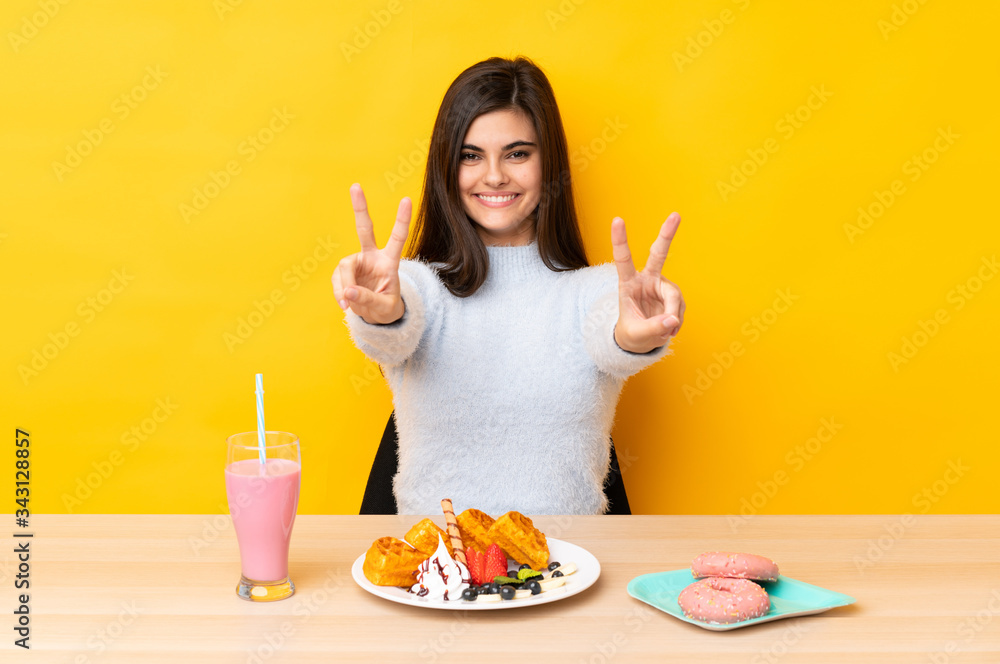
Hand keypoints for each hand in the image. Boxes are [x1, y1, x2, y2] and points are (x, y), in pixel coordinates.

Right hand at [331, 183, 411, 323]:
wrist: (376, 315)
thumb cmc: (386, 309)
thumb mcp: (384, 309)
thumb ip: (367, 300)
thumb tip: (347, 292)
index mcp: (389, 261)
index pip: (398, 238)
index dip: (402, 220)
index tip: (407, 199)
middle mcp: (372, 256)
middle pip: (365, 229)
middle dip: (360, 208)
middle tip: (356, 186)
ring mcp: (356, 262)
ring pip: (345, 267)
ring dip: (345, 286)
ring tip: (349, 304)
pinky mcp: (343, 271)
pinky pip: (337, 280)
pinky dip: (339, 294)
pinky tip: (345, 303)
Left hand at [611, 212, 684, 353]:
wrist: (641, 339)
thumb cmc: (632, 333)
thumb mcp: (636, 335)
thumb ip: (652, 328)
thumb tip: (672, 320)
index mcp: (628, 284)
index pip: (623, 260)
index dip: (620, 240)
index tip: (617, 220)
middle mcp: (646, 280)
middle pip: (658, 254)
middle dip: (667, 234)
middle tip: (676, 215)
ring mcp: (662, 286)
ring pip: (675, 296)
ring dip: (673, 315)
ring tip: (665, 330)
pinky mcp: (674, 296)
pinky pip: (680, 308)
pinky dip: (677, 321)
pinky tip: (670, 328)